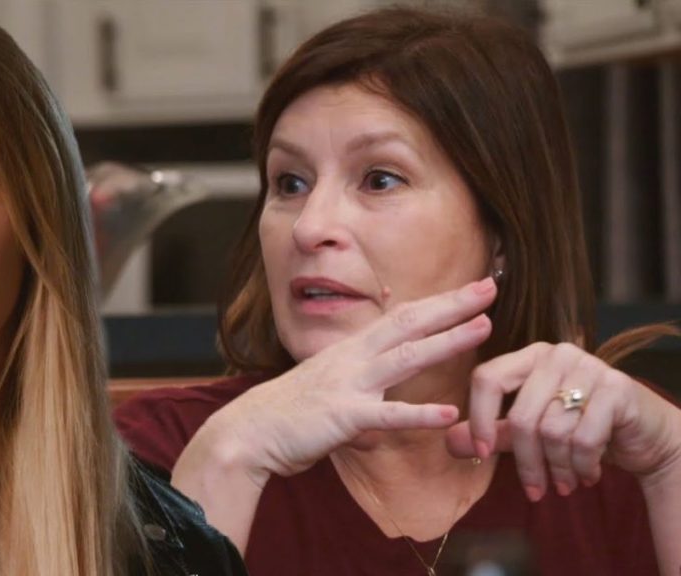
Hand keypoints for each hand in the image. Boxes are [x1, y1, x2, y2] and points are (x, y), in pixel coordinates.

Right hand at [204, 278, 497, 482]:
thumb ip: (357, 396)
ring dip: (447, 341)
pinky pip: (387, 416)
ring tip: (484, 328)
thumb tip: (376, 413)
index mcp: (350, 351)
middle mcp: (353, 359)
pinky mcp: (343, 416)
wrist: (248, 433)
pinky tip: (449, 415)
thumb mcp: (327, 393)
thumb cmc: (286, 416)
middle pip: (409, 324)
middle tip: (489, 287)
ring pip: (406, 358)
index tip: (470, 290)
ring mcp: (349, 384)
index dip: (438, 304)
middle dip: (451, 305)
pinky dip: (419, 415)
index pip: (401, 318)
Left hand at [446, 342, 680, 499]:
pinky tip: (586, 475)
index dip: (479, 418)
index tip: (481, 453)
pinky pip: (584, 438)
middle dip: (526, 462)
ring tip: (564, 483)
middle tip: (534, 490)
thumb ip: (491, 434)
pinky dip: (581, 466)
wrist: (645, 434)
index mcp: (529, 356)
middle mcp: (557, 355)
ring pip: (552, 431)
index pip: (487, 378)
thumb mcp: (531, 432)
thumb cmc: (580, 428)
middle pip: (521, 416)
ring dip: (557, 468)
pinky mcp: (617, 389)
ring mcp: (590, 367)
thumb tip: (449, 442)